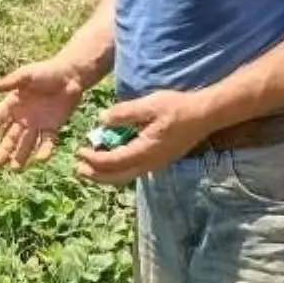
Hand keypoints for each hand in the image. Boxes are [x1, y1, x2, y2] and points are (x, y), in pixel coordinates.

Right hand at [0, 58, 86, 169]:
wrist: (71, 76)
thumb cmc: (47, 71)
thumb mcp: (27, 74)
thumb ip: (12, 81)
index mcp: (14, 102)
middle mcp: (23, 116)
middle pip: (11, 136)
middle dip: (3, 149)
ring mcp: (37, 124)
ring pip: (26, 143)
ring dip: (20, 156)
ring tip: (14, 168)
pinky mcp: (52, 128)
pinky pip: (47, 142)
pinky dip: (44, 150)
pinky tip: (39, 159)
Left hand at [75, 89, 213, 184]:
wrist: (204, 114)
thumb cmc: (177, 108)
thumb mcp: (148, 105)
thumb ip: (124, 114)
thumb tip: (102, 120)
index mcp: (145, 151)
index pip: (113, 162)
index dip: (94, 159)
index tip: (79, 151)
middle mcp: (150, 163)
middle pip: (117, 177)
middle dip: (96, 175)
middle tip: (79, 169)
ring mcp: (156, 163)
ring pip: (126, 176)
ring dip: (106, 174)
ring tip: (90, 167)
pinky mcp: (159, 160)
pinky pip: (134, 169)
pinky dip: (119, 168)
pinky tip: (111, 157)